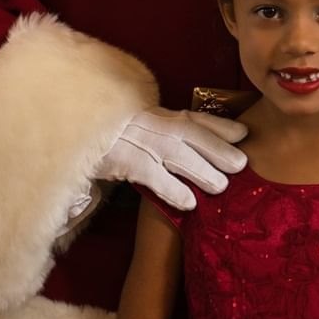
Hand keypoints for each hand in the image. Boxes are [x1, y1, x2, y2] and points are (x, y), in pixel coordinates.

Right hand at [97, 108, 248, 210]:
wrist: (74, 128)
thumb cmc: (110, 133)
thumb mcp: (139, 126)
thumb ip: (164, 130)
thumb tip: (196, 149)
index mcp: (157, 115)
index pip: (192, 117)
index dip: (219, 124)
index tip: (243, 133)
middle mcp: (151, 123)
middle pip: (190, 133)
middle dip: (218, 148)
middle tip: (241, 165)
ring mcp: (138, 141)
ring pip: (176, 153)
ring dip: (202, 170)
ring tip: (222, 187)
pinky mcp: (123, 160)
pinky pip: (153, 176)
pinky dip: (173, 189)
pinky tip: (189, 203)